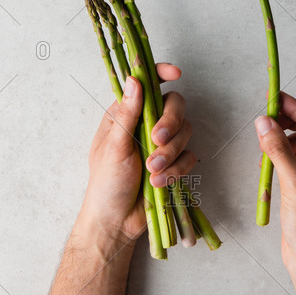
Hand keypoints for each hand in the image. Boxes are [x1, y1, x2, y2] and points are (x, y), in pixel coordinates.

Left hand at [82, 63, 195, 246]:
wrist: (116, 221)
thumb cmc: (106, 183)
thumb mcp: (113, 146)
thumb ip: (127, 113)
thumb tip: (134, 79)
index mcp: (126, 115)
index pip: (147, 85)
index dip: (161, 74)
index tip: (176, 73)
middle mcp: (146, 125)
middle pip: (175, 106)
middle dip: (170, 123)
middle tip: (158, 140)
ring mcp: (162, 145)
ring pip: (185, 132)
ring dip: (170, 153)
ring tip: (152, 170)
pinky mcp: (175, 164)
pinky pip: (189, 157)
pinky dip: (177, 169)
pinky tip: (159, 182)